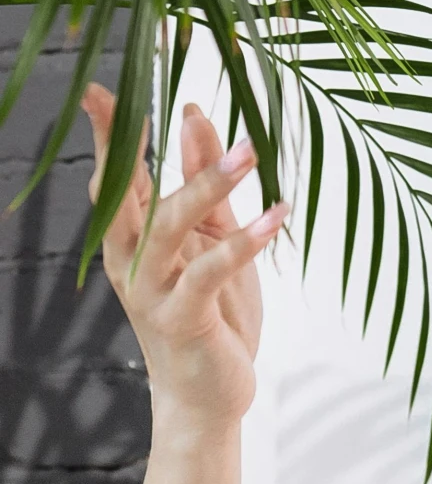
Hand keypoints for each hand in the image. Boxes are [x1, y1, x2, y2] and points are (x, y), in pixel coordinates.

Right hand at [82, 84, 287, 435]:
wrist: (210, 397)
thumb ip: (204, 181)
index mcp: (133, 236)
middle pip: (123, 190)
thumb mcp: (212, 238)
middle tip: (143, 96)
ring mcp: (151, 289)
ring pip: (169, 223)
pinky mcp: (181, 317)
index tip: (101, 86)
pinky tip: (278, 215)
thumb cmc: (212, 313)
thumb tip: (193, 116)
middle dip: (128, 144)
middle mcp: (130, 259)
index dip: (109, 131)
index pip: (117, 173)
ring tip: (252, 149)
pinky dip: (245, 242)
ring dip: (210, 183)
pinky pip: (210, 270)